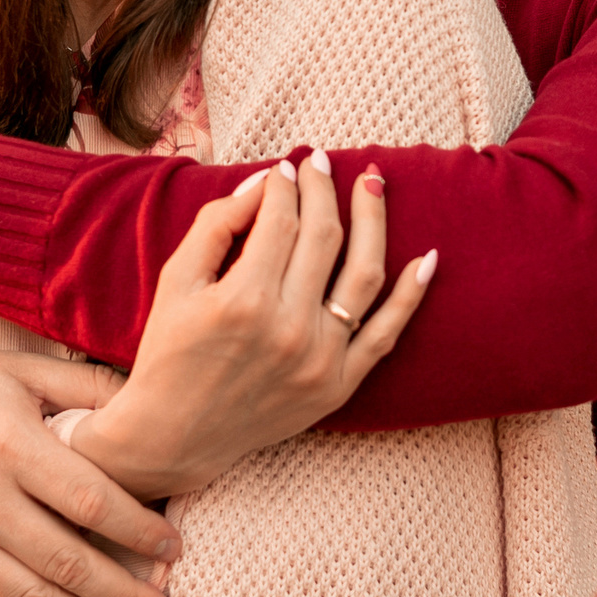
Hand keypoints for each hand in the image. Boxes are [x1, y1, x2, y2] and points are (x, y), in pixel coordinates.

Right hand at [70, 153, 435, 498]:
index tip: (285, 170)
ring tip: (373, 182)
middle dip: (325, 189)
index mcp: (242, 301)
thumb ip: (215, 226)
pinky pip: (386, 334)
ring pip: (363, 275)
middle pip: (323, 238)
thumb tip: (264, 183)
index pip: (280, 222)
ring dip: (373, 220)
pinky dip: (411, 295)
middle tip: (321, 161)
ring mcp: (320, 360)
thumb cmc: (169, 351)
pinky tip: (427, 256)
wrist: (175, 435)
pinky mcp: (339, 385)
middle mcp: (288, 330)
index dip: (285, 187)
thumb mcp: (175, 282)